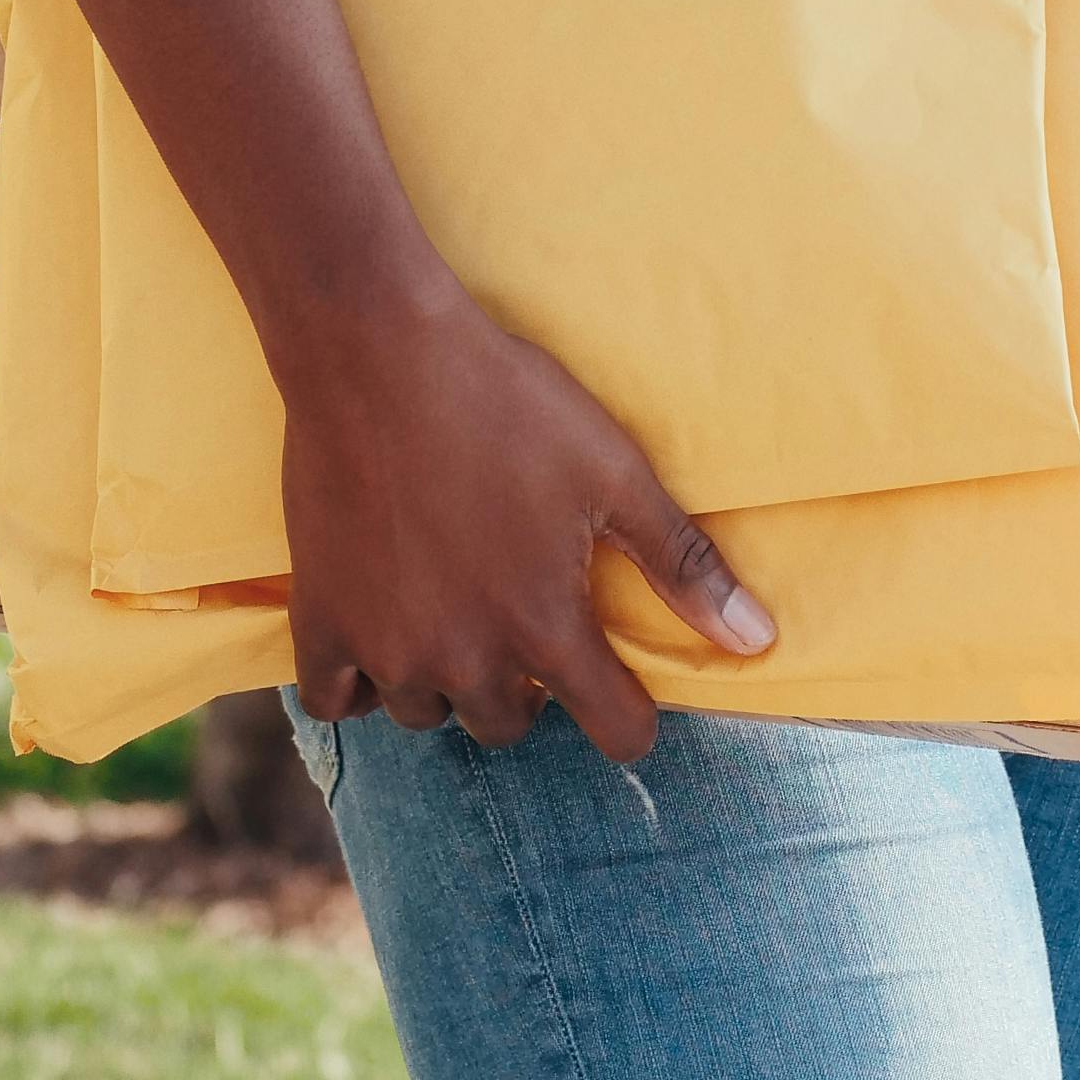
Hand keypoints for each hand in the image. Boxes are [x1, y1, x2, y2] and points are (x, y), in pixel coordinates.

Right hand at [274, 268, 774, 764]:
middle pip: (509, 724)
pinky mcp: (320, 619)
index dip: (631, 717)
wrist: (377, 350)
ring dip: (448, 679)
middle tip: (523, 614)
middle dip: (528, 686)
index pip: (614, 728)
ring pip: (426, 712)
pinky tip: (384, 629)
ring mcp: (384, 645)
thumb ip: (683, 564)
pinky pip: (335, 700)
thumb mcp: (613, 472)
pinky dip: (359, 682)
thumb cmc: (505, 403)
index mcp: (544, 625)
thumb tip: (760, 642)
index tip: (621, 692)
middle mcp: (464, 656)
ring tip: (456, 609)